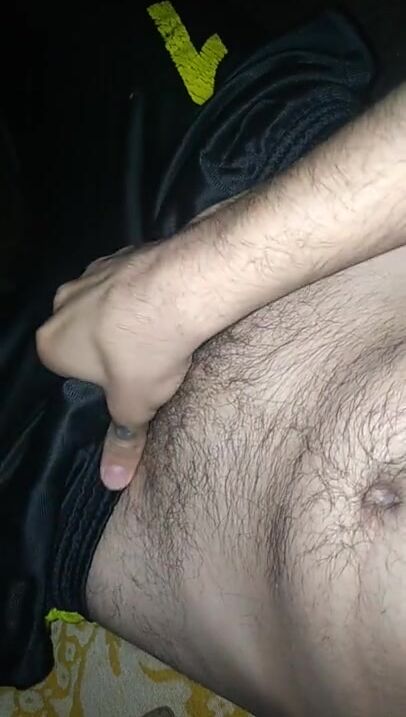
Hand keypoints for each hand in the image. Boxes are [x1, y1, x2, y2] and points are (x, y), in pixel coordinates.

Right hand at [36, 240, 201, 489]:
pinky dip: (145, 294)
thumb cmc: (146, 353)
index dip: (101, 382)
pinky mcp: (123, 252)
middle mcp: (62, 303)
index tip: (129, 385)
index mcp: (52, 342)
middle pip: (86, 335)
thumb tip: (113, 484)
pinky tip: (170, 306)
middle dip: (112, 350)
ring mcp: (91, 272)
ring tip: (164, 334)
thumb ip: (122, 442)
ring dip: (128, 320)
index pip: (69, 370)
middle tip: (148, 363)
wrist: (182, 285)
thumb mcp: (135, 406)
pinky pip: (129, 282)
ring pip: (107, 306)